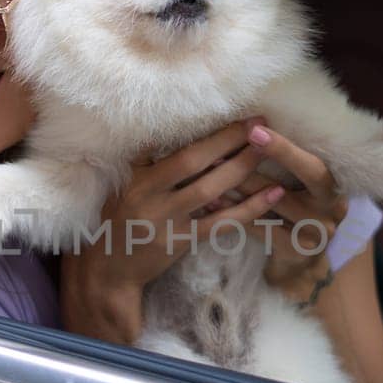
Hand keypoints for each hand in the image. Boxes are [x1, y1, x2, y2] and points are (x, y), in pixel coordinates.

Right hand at [58, 119, 290, 342]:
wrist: (109, 272)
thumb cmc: (118, 223)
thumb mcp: (122, 188)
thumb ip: (146, 164)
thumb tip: (174, 134)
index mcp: (134, 177)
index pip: (165, 142)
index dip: (198, 127)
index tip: (226, 110)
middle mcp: (148, 195)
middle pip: (192, 160)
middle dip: (227, 138)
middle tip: (257, 122)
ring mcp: (166, 220)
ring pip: (210, 188)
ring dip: (241, 166)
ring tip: (267, 148)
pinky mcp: (182, 242)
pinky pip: (222, 223)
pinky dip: (250, 208)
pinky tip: (273, 195)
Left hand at [221, 112, 382, 305]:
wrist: (314, 267)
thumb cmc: (321, 210)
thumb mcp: (340, 183)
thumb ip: (378, 149)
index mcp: (337, 192)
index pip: (314, 169)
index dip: (286, 150)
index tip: (257, 130)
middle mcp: (327, 215)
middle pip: (290, 188)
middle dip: (259, 165)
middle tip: (225, 146)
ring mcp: (309, 237)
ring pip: (268, 207)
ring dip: (237, 186)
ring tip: (211, 165)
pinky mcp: (289, 253)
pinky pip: (256, 229)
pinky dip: (233, 213)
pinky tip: (210, 199)